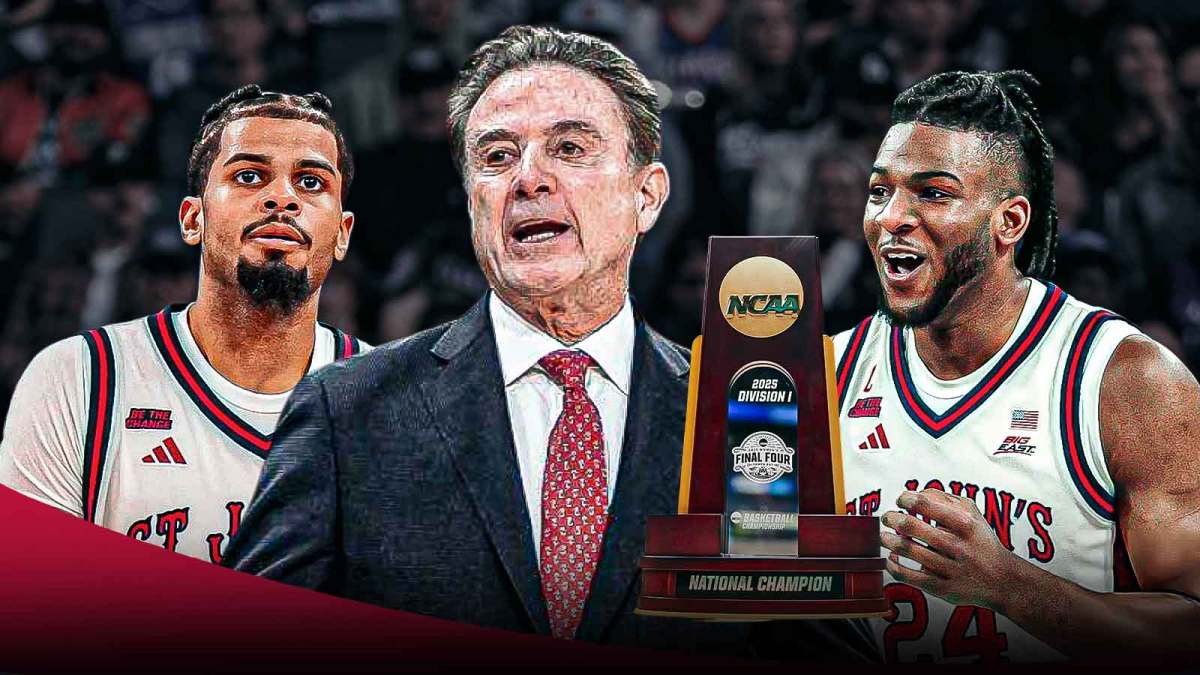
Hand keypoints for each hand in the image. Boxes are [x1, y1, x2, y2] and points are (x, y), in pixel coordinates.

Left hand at [880, 488, 1025, 610]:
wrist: (1003, 580)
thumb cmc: (981, 542)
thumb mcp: (973, 515)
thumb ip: (946, 500)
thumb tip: (915, 493)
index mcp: (965, 524)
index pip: (926, 503)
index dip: (906, 498)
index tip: (901, 501)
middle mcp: (958, 546)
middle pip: (911, 526)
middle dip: (891, 518)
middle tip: (887, 517)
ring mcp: (950, 569)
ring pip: (907, 550)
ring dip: (888, 540)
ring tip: (884, 536)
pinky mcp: (942, 588)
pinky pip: (909, 576)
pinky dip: (893, 566)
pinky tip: (890, 558)